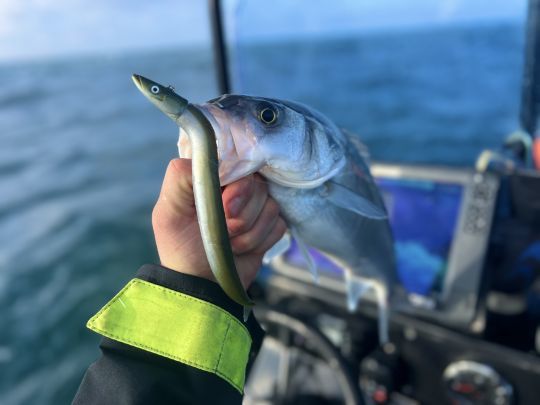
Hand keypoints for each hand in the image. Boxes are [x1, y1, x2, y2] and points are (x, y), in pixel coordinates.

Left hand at [152, 158, 286, 288]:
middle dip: (240, 215)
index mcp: (211, 176)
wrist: (204, 286)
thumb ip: (181, 177)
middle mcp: (235, 185)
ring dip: (249, 232)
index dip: (236, 188)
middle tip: (223, 232)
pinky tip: (244, 249)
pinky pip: (279, 223)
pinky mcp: (270, 223)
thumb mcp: (169, 212)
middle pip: (257, 183)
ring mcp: (254, 204)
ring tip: (230, 244)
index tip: (224, 209)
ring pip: (270, 204)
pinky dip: (261, 240)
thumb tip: (211, 158)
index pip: (237, 162)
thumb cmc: (182, 249)